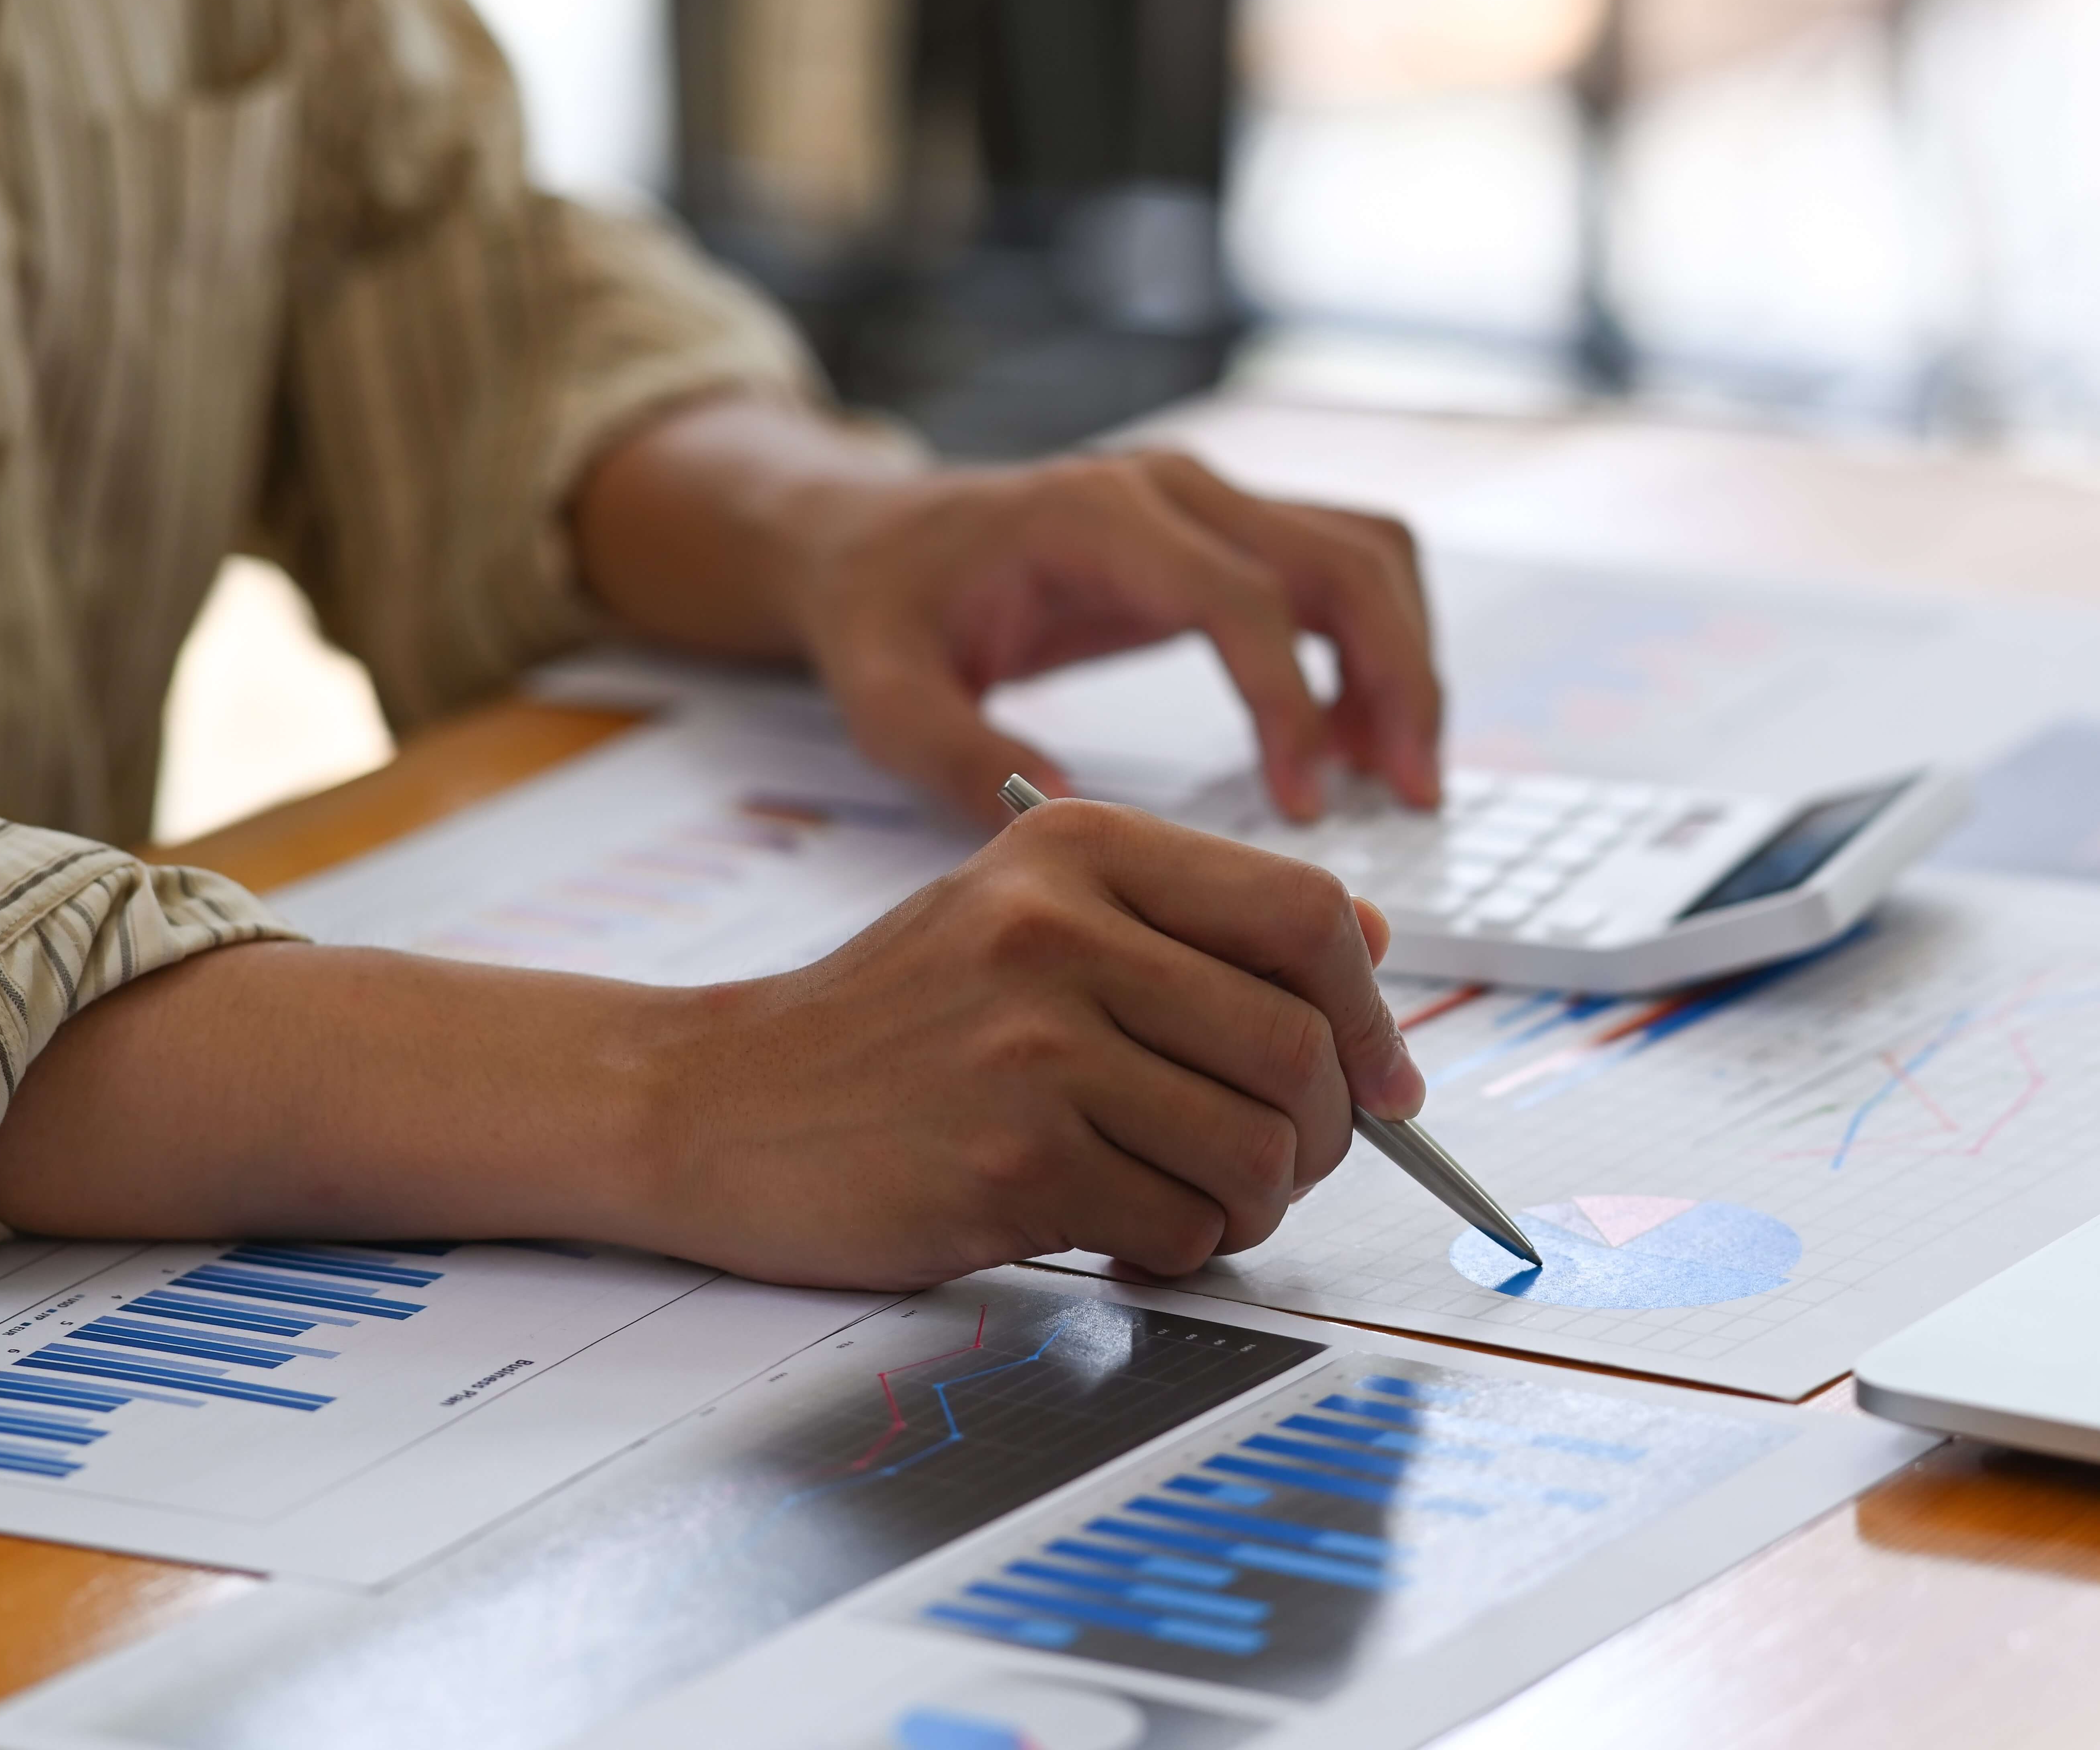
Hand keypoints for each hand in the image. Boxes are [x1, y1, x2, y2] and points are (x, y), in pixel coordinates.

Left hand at [574, 400, 1441, 824]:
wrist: (873, 541)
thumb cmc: (882, 614)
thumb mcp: (882, 696)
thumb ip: (955, 755)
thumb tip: (1065, 808)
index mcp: (1094, 515)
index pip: (1242, 596)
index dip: (1291, 700)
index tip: (1307, 802)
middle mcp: (1173, 487)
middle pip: (1343, 558)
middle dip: (1396, 677)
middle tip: (1411, 796)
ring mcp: (1211, 500)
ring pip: (1368, 555)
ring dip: (1405, 660)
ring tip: (1399, 775)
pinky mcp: (1230, 533)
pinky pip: (1343, 573)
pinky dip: (1377, 650)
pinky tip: (1359, 743)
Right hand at [632, 798, 1423, 1287]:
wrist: (715, 1101)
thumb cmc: (897, 1021)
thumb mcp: (1035, 913)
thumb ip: (1199, 920)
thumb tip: (1377, 941)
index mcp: (1082, 847)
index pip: (1311, 916)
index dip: (1373, 1015)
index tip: (1384, 1083)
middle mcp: (1058, 930)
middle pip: (1301, 1050)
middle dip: (1324, 1136)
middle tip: (1278, 1167)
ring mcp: (1030, 1049)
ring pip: (1257, 1152)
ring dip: (1252, 1207)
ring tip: (1188, 1203)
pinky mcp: (1006, 1164)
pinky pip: (1178, 1228)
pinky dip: (1175, 1253)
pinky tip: (1118, 1237)